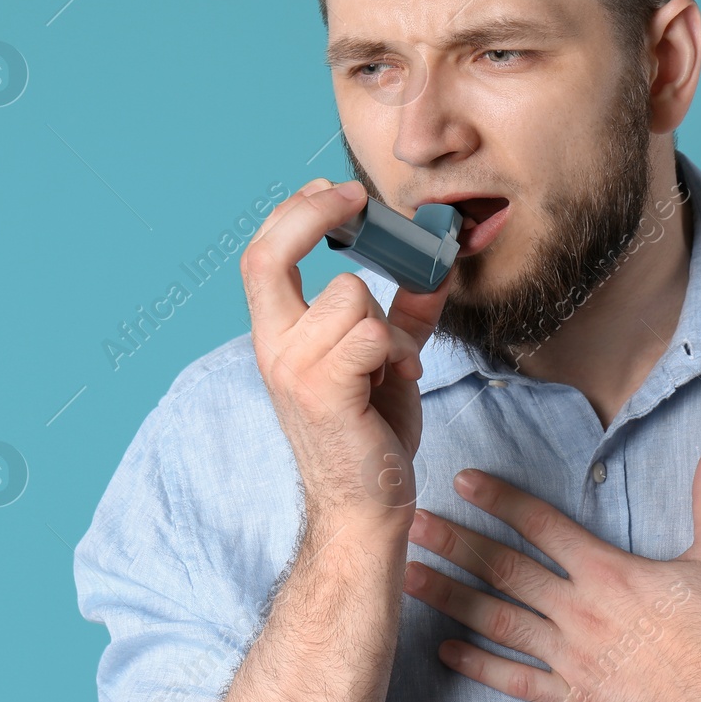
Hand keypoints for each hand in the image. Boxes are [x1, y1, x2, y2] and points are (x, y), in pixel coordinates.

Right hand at [241, 177, 454, 534]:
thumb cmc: (370, 438)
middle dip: (315, 215)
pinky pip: (371, 332)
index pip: (262, 255)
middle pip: (268, 255)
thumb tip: (438, 265)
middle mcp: (274, 349)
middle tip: (356, 203)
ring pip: (349, 295)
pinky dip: (399, 347)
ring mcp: (294, 371)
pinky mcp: (325, 392)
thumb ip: (406, 312)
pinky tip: (401, 373)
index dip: (296, 212)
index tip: (337, 193)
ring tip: (396, 360)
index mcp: (278, 336)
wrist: (366, 508)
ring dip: (389, 321)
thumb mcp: (386, 362)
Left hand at [402, 441, 700, 701]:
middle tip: (411, 522)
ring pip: (497, 621)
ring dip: (449, 597)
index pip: (542, 525)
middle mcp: (582, 612)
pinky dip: (479, 666)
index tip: (462, 480)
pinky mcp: (576, 701)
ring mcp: (574, 658)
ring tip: (408, 576)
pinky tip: (445, 649)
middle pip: (504, 569)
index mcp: (610, 572)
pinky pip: (517, 681)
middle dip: (454, 543)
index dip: (500, 499)